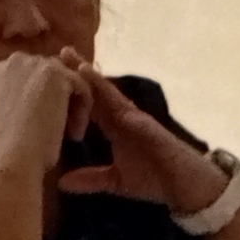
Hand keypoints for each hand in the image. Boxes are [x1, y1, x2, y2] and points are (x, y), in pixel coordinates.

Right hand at [0, 51, 93, 175]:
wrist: (15, 154)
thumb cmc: (14, 145)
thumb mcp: (18, 112)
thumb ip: (31, 95)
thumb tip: (55, 95)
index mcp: (3, 69)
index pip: (38, 74)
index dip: (49, 96)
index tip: (47, 122)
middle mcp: (18, 60)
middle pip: (56, 72)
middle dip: (65, 98)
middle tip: (64, 129)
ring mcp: (37, 64)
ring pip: (71, 80)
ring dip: (75, 106)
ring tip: (70, 133)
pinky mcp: (56, 74)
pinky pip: (83, 87)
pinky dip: (83, 111)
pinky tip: (74, 134)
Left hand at [53, 64, 229, 214]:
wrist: (186, 188)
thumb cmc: (156, 180)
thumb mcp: (116, 181)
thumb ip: (91, 179)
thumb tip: (62, 182)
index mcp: (116, 129)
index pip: (91, 104)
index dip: (74, 89)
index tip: (52, 73)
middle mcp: (125, 119)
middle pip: (99, 92)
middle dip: (81, 73)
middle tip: (60, 52)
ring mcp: (138, 120)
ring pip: (112, 96)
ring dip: (95, 80)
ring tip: (76, 62)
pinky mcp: (149, 128)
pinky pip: (130, 112)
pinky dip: (115, 100)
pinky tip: (98, 86)